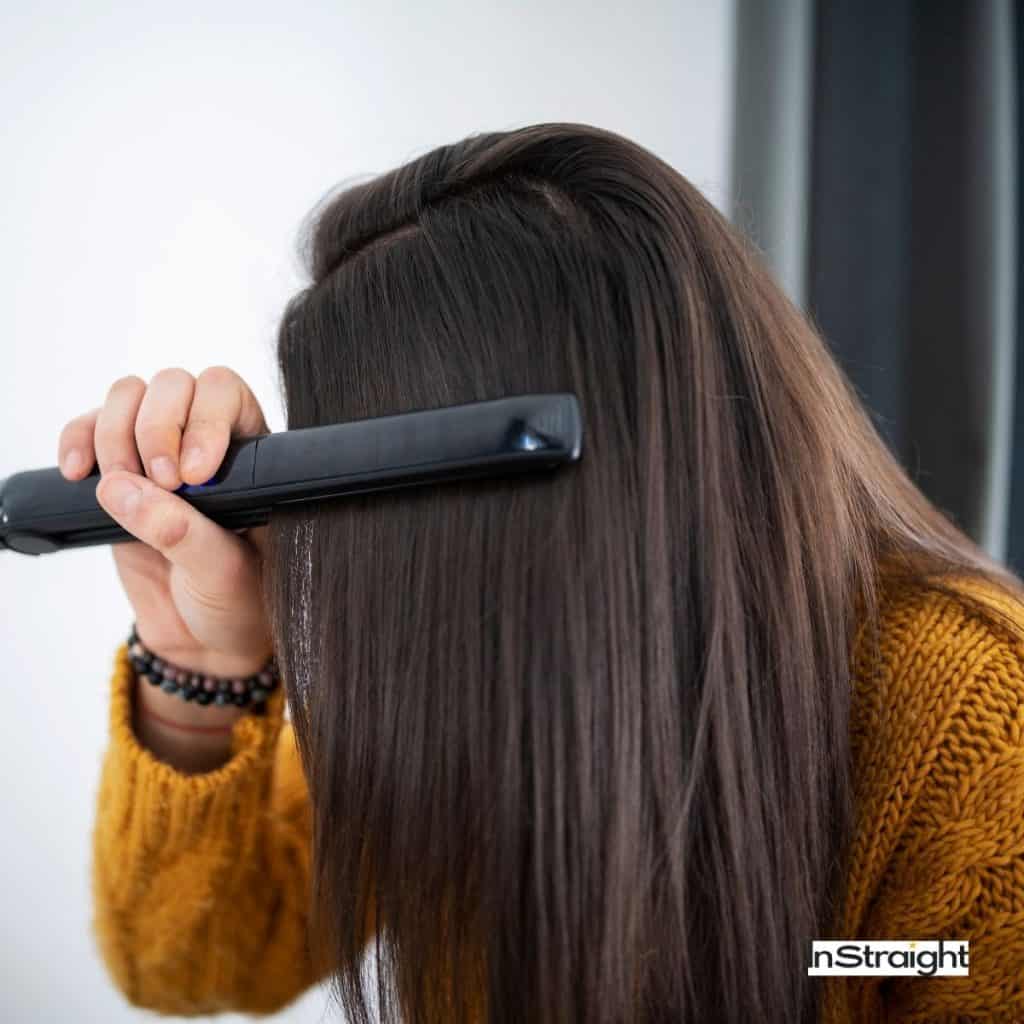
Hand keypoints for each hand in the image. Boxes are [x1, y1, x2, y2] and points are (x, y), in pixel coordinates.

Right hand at [58, 366, 273, 678]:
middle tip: (161, 483)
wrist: (206, 639)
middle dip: (157, 426)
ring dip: (115, 434)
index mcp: (252, 455)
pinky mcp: (119, 473)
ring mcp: (160, 452)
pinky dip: (77, 441)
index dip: (206, 419)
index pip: (227, 394)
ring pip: (130, 396)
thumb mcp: (224, 572)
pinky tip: (77, 474)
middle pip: (175, 385)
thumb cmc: (238, 600)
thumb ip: (180, 531)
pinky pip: (89, 430)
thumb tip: (121, 488)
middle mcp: (208, 440)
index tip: (195, 475)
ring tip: (122, 489)